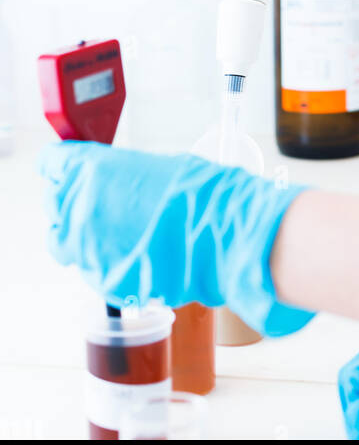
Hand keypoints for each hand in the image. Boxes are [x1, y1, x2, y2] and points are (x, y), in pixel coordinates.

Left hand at [38, 142, 314, 336]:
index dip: (62, 167)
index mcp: (88, 170)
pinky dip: (110, 262)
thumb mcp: (154, 167)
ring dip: (86, 236)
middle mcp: (77, 208)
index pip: (51, 163)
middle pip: (54, 203)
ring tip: (123, 232)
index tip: (69, 171)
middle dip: (74, 202)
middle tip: (104, 204)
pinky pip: (94, 268)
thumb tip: (110, 182)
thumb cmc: (198, 192)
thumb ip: (117, 176)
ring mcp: (86, 249)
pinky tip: (139, 252)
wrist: (222, 234)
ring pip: (66, 242)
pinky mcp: (102, 280)